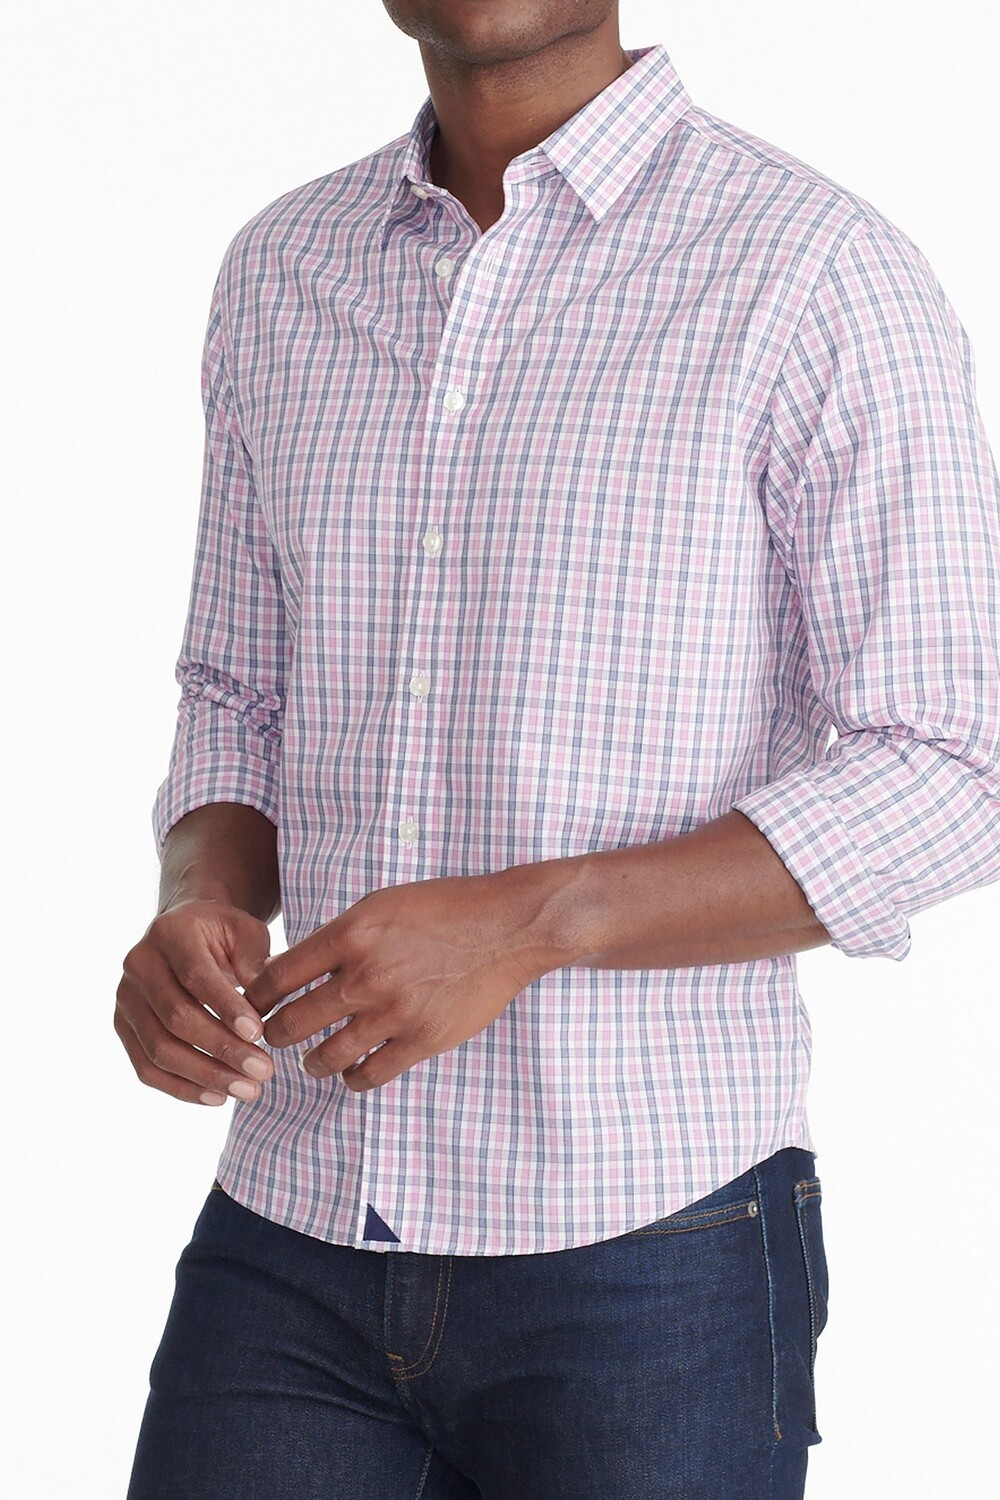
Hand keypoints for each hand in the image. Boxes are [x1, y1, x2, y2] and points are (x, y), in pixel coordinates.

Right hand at [115, 899, 275, 1105]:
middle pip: (177, 1017)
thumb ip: (256, 964)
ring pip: (159, 1049)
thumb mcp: (246, 933)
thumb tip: (262, 1010)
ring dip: (205, 1075)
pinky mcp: (123, 1027)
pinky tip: (217, 1097)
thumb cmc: (223, 935)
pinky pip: (146, 1068)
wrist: (185, 932)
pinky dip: (182, 1088)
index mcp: (170, 932)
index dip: (227, 1008)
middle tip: (264, 1071)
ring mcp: (126, 998)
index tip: (259, 1034)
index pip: (196, 976)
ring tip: (248, 1090)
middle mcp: (139, 964)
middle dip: (223, 1049)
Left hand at [244, 869, 570, 1091]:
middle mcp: (366, 975)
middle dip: (274, 1035)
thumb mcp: (381, 905)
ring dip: (311, 1062)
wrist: (507, 926)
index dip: (254, 999)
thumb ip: (339, 937)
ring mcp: (394, 1011)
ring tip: (312, 1060)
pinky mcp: (423, 1039)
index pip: (277, 978)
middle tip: (274, 1038)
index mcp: (351, 934)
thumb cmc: (442, 909)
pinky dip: (352, 1077)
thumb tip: (291, 968)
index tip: (252, 1008)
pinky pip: (369, 1075)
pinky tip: (351, 1070)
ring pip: (326, 1056)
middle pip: (292, 1022)